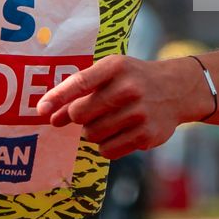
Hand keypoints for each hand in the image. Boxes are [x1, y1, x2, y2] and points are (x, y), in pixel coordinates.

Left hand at [36, 55, 205, 159]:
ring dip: (93, 132)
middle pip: (81, 114)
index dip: (58, 97)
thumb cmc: (133, 79)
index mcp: (116, 66)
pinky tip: (119, 132)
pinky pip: (107, 151)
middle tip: (88, 113)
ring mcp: (139, 113)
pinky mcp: (146, 136)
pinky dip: (106, 146)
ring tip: (109, 120)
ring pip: (92, 135)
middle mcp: (128, 88)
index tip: (41, 110)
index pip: (80, 82)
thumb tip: (50, 115)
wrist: (177, 89)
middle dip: (78, 117)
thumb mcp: (111, 73)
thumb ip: (81, 91)